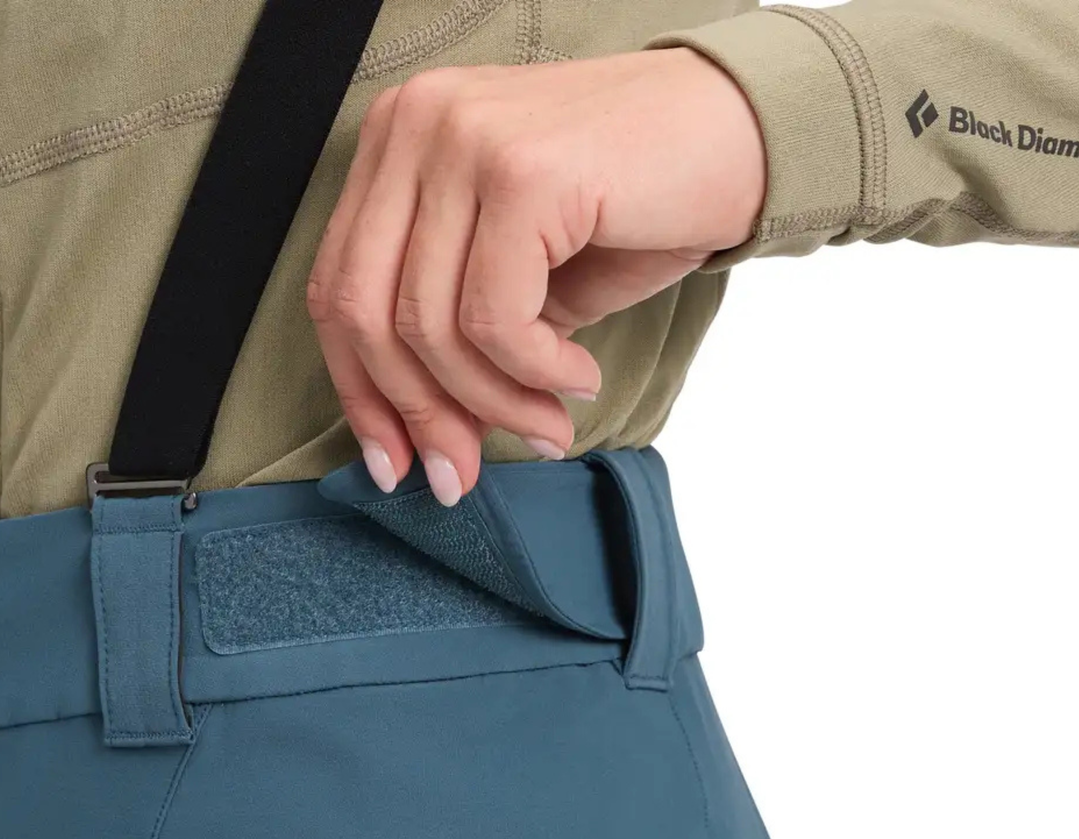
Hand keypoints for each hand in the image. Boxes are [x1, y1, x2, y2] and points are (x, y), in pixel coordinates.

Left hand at [306, 47, 765, 503]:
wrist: (740, 139)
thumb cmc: (633, 207)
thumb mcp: (521, 280)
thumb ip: (460, 342)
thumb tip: (428, 443)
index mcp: (398, 143)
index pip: (337, 289)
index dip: (360, 392)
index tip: (395, 463)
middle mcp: (416, 125)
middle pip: (368, 313)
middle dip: (418, 413)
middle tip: (463, 472)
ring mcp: (463, 140)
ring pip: (431, 325)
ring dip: (494, 402)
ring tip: (547, 422)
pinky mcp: (521, 172)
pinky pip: (495, 319)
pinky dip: (535, 370)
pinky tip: (579, 374)